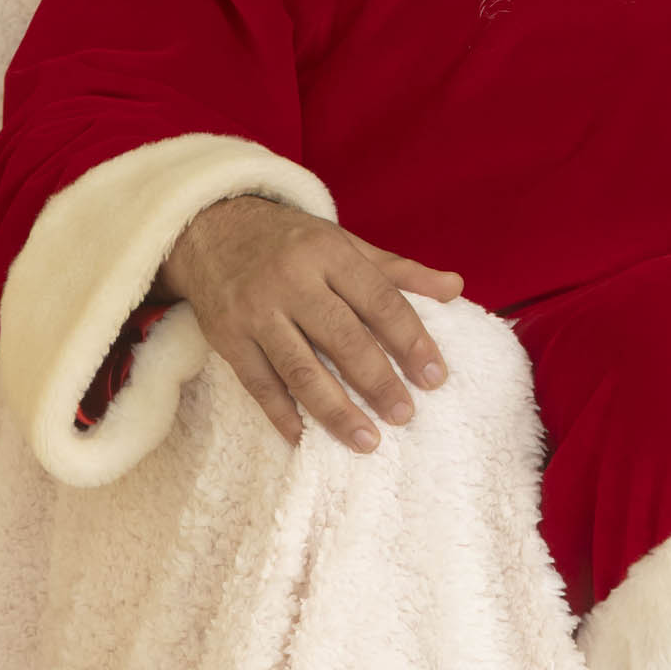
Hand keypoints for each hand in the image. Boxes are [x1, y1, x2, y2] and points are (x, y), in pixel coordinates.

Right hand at [157, 195, 462, 452]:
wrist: (214, 228)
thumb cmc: (294, 243)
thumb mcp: (346, 244)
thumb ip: (399, 272)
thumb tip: (456, 288)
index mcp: (329, 254)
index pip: (379, 300)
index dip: (410, 340)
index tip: (436, 377)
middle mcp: (292, 281)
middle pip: (342, 338)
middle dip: (377, 381)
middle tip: (406, 415)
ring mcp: (256, 311)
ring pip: (301, 369)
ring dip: (336, 410)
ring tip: (367, 441)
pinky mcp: (227, 338)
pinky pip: (259, 384)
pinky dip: (283, 414)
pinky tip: (305, 439)